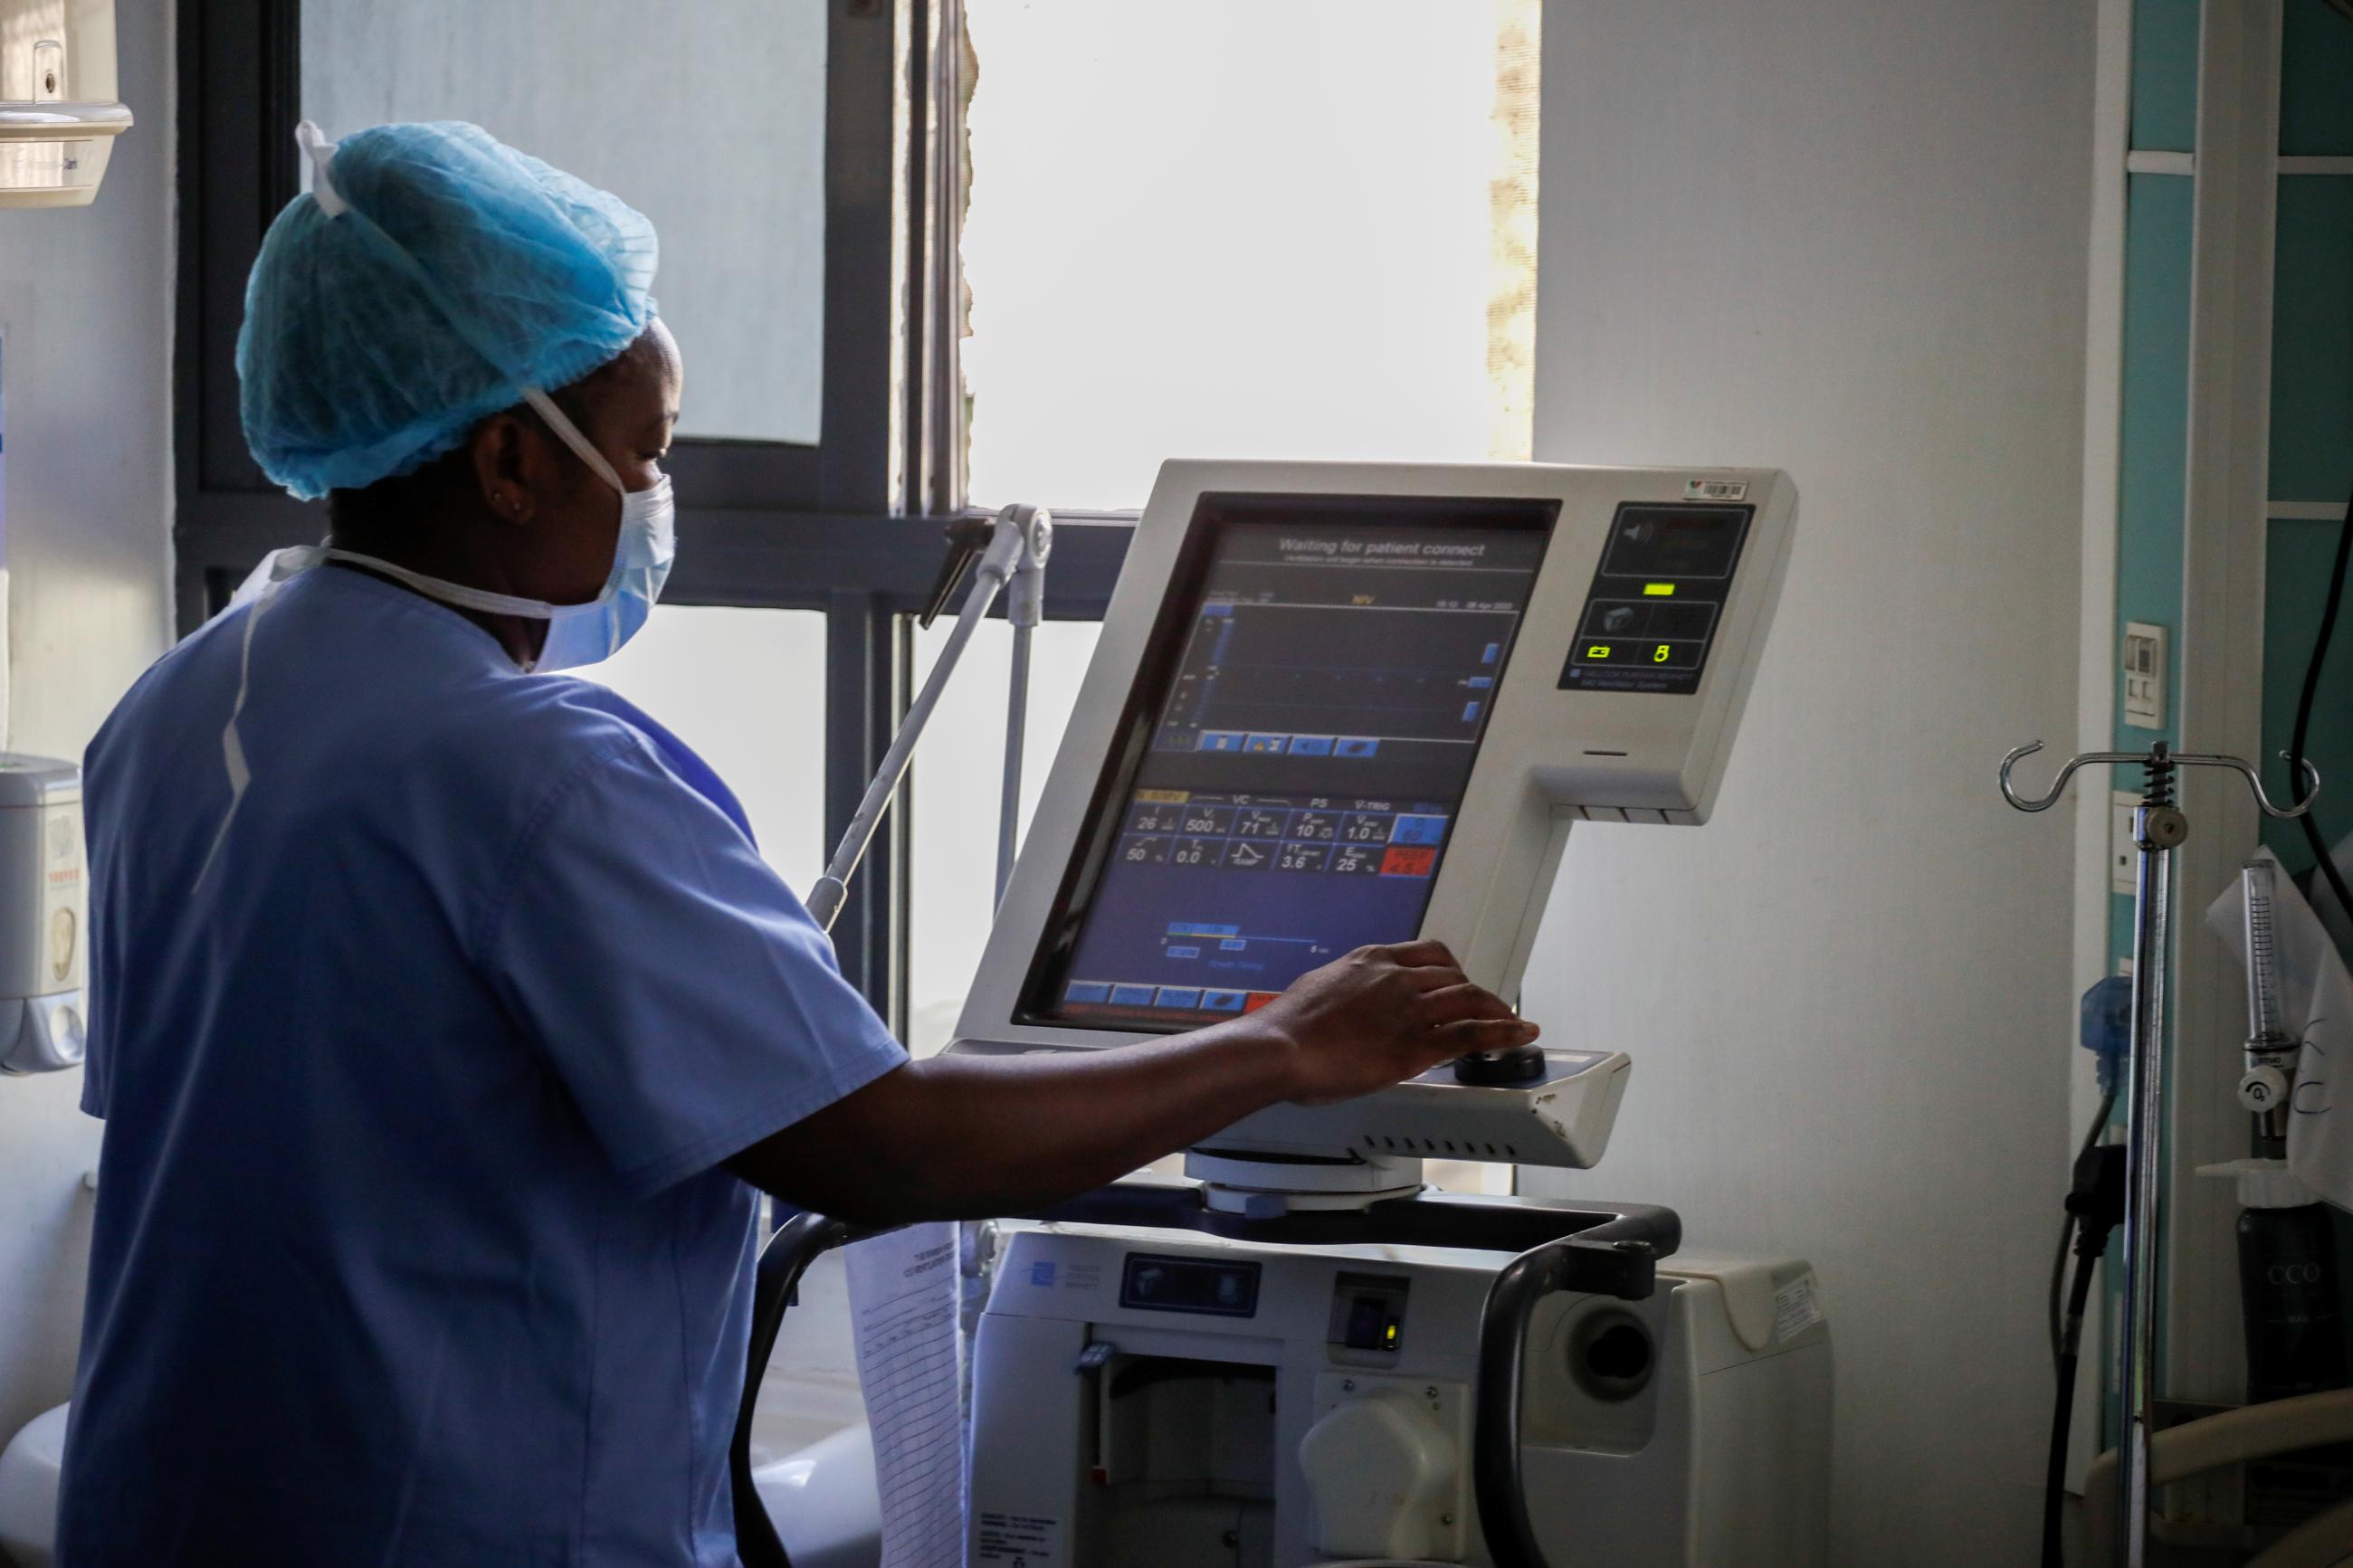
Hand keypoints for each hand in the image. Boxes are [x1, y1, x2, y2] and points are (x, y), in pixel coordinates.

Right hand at [1247, 940, 1538, 1106]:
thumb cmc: (1287, 1026)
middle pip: (1455, 976)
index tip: (1458, 981)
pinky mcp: (1417, 1044)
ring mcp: (1411, 1009)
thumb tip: (1346, 999)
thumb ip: (1344, 988)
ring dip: (1497, 1010)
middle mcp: (1398, 977)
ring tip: (1512, 1022)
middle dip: (1476, 993)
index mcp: (1373, 960)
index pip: (1429, 953)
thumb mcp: (1319, 987)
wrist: (1280, 1047)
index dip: (1451, 970)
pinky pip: (1473, 1033)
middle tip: (1487, 1008)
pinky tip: (1520, 1034)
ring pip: (1470, 1000)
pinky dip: (1504, 1032)